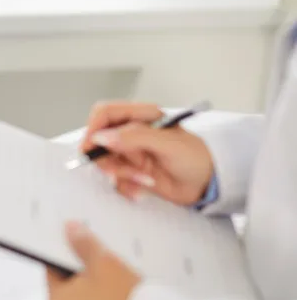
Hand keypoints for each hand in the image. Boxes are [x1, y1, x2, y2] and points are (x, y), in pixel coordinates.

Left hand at [46, 222, 141, 299]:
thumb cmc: (122, 299)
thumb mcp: (102, 262)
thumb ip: (83, 244)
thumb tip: (70, 229)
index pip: (52, 272)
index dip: (65, 257)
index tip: (79, 249)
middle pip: (67, 289)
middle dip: (81, 275)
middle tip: (101, 264)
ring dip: (93, 292)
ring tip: (113, 281)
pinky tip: (117, 299)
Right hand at [82, 101, 214, 205]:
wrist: (206, 184)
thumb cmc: (195, 157)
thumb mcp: (167, 143)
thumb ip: (134, 137)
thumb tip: (101, 137)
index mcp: (140, 116)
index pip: (105, 113)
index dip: (94, 128)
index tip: (93, 146)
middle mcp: (131, 133)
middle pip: (98, 141)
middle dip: (107, 159)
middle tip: (118, 170)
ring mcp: (129, 153)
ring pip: (104, 162)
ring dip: (120, 174)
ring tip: (143, 178)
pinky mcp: (130, 172)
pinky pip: (114, 179)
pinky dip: (126, 186)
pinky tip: (144, 185)